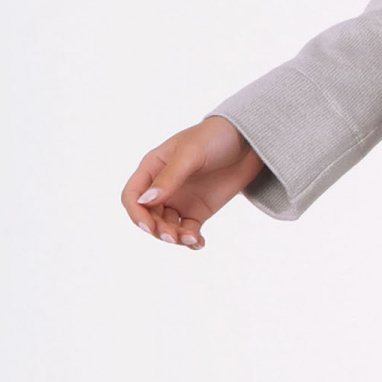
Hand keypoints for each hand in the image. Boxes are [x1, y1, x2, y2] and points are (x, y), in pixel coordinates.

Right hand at [120, 115, 261, 248]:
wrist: (248, 142)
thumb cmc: (215, 138)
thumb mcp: (191, 154)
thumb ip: (170, 177)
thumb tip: (145, 201)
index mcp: (152, 168)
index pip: (132, 196)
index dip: (136, 214)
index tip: (149, 226)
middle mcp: (162, 186)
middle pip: (148, 216)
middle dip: (157, 229)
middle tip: (173, 236)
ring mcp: (180, 200)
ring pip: (167, 227)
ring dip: (174, 237)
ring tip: (191, 238)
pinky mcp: (198, 210)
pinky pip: (188, 231)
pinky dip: (190, 240)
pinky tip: (199, 242)